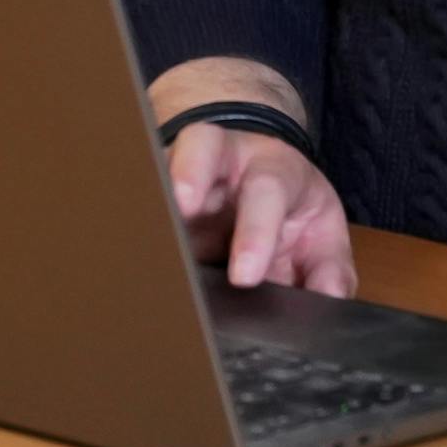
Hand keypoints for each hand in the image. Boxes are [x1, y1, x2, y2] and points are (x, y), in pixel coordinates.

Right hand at [147, 59, 354, 295]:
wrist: (258, 178)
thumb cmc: (291, 212)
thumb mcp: (321, 237)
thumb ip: (328, 269)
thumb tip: (328, 299)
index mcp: (275, 170)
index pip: (268, 189)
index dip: (256, 231)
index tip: (245, 277)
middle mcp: (226, 156)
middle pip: (203, 147)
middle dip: (188, 178)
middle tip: (179, 215)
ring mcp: (183, 161)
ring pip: (159, 153)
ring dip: (148, 184)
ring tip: (137, 222)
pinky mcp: (155, 178)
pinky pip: (139, 182)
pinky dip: (130, 205)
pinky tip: (118, 236)